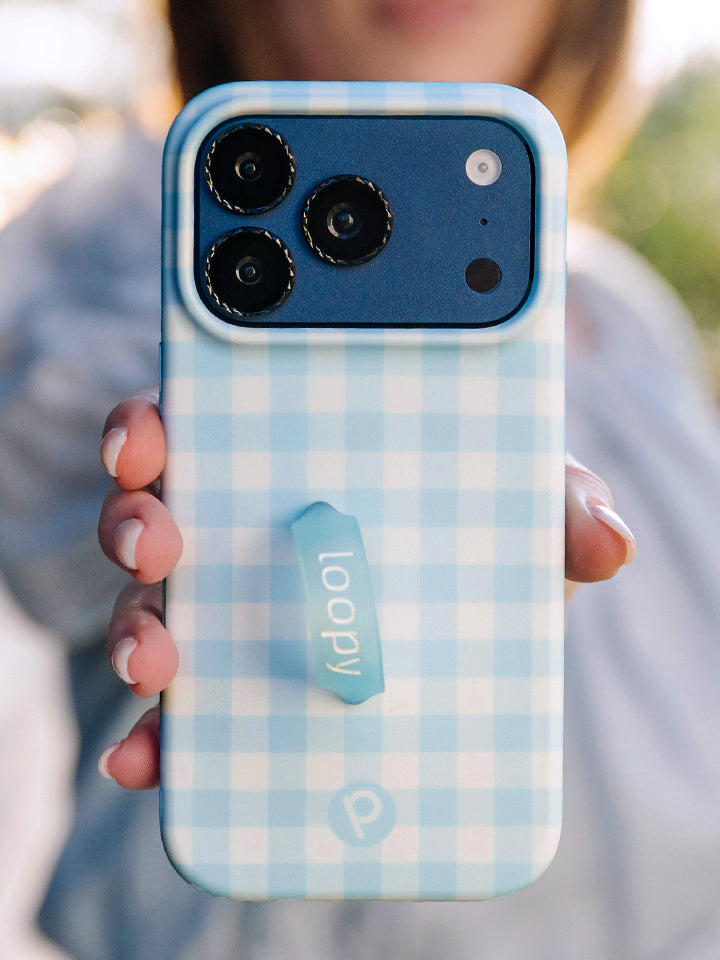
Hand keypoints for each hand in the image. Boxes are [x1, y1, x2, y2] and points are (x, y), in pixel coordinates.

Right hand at [97, 392, 635, 788]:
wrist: (482, 625)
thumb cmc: (483, 535)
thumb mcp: (521, 506)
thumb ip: (559, 504)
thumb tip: (606, 540)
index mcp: (286, 457)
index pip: (198, 422)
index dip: (153, 422)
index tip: (148, 437)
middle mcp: (240, 529)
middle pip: (153, 512)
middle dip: (132, 523)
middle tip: (157, 545)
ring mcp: (232, 611)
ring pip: (152, 610)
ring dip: (135, 634)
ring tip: (157, 664)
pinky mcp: (237, 689)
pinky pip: (180, 710)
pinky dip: (157, 735)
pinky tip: (154, 760)